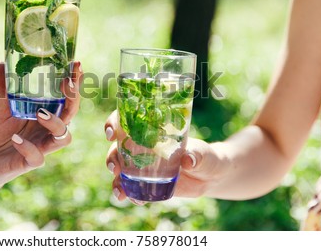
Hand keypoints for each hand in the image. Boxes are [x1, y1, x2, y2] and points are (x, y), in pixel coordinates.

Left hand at [0, 61, 82, 192]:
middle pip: (71, 115)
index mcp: (47, 114)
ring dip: (55, 124)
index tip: (76, 64)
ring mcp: (42, 146)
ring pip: (63, 138)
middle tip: (67, 83)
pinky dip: (27, 147)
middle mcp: (48, 130)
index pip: (67, 98)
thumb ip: (3, 90)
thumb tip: (3, 64)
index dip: (74, 83)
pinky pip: (37, 157)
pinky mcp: (30, 162)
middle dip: (73, 98)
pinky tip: (15, 139)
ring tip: (40, 113)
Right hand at [104, 110, 226, 201]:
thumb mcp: (204, 154)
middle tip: (114, 168)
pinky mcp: (145, 182)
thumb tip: (188, 160)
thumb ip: (197, 155)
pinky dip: (127, 193)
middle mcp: (142, 146)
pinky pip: (130, 187)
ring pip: (120, 169)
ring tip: (120, 192)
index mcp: (151, 130)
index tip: (112, 133)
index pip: (126, 121)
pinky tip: (132, 199)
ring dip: (115, 180)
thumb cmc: (206, 156)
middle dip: (111, 157)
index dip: (114, 123)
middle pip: (117, 147)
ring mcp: (141, 165)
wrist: (209, 176)